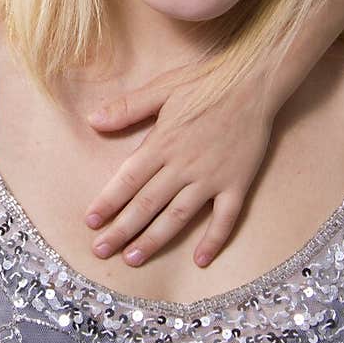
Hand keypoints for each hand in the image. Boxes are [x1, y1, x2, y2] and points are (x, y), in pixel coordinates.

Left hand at [85, 65, 272, 267]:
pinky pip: (225, 218)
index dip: (108, 202)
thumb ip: (127, 107)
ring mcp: (211, 178)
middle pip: (147, 204)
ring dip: (154, 240)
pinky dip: (213, 240)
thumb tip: (92, 120)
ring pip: (178, 217)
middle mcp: (184, 165)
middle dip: (122, 230)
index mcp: (163, 143)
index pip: (129, 179)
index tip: (90, 221)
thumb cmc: (205, 82)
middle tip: (101, 251)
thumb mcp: (162, 88)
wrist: (253, 83)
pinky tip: (200, 260)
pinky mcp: (237, 184)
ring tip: (133, 258)